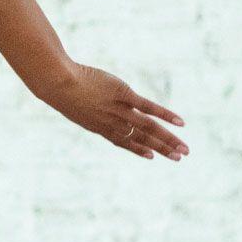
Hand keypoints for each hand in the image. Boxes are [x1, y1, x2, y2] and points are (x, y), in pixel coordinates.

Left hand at [42, 60, 187, 159]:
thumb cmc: (59, 87)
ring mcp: (118, 111)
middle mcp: (111, 123)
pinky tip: (180, 122)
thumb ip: (82, 104)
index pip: (123, 141)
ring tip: (184, 150)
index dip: (138, 149)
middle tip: (179, 158)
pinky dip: (166, 116)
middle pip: (141, 139)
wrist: (58, 83)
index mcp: (98, 126)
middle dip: (162, 148)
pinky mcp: (124, 95)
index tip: (152, 156)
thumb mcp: (70, 101)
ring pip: (148, 129)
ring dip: (169, 140)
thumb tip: (78, 97)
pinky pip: (148, 108)